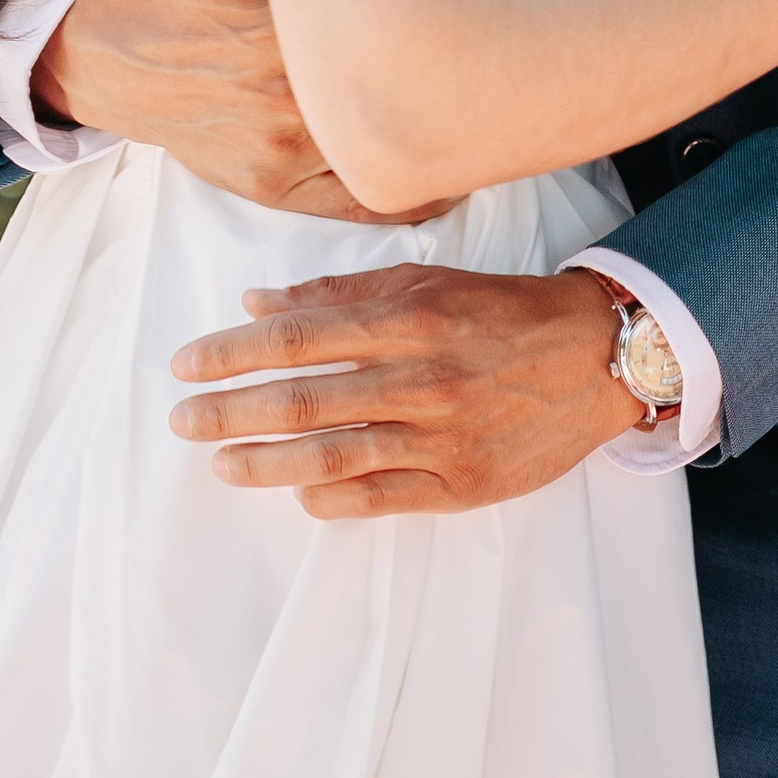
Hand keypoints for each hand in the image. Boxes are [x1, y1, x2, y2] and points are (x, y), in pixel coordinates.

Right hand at [42, 0, 447, 222]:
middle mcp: (291, 98)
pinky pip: (363, 204)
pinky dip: (414, 192)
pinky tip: (448, 166)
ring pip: (390, 150)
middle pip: (403, 89)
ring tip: (485, 101)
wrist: (114, 56)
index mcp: (289, 28)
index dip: (444, 8)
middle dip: (453, 70)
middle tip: (498, 47)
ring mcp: (286, 154)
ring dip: (441, 130)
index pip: (396, 22)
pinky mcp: (278, 191)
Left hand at [168, 265, 637, 516]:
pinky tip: (297, 493)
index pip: (300, 336)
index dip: (235, 352)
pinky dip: (332, 498)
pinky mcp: (464, 485)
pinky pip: (383, 497)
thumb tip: (257, 301)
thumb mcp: (426, 280)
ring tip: (220, 463)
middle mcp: (422, 378)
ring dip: (267, 462)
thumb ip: (340, 294)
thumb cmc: (503, 312)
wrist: (597, 358)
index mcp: (411, 318)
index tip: (187, 363)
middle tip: (181, 418)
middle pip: (306, 399)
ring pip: (335, 455)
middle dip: (232, 410)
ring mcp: (444, 437)